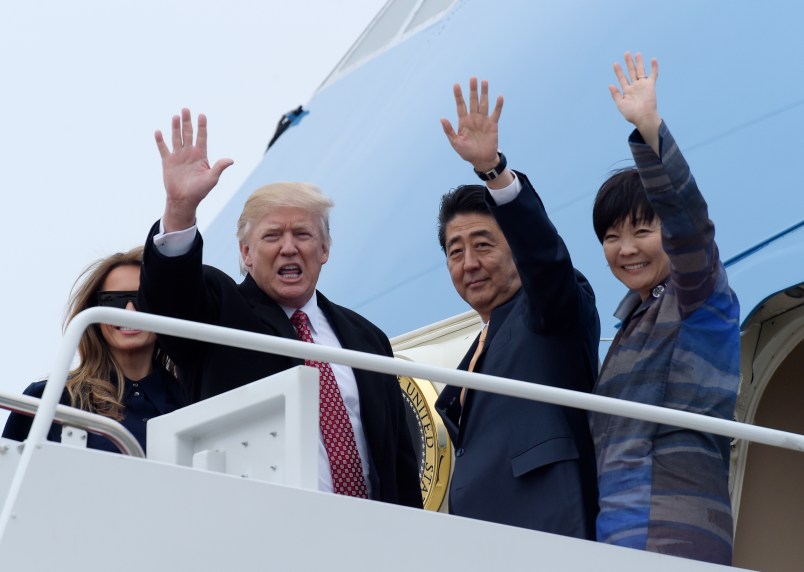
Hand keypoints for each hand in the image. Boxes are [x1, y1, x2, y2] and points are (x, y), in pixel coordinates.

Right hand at [155, 108, 232, 231]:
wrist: (184, 200)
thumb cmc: (200, 191)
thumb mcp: (212, 179)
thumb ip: (219, 167)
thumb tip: (231, 160)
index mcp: (201, 156)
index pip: (202, 137)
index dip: (202, 126)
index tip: (202, 115)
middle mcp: (189, 153)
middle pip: (188, 134)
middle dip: (187, 122)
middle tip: (186, 109)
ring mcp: (178, 156)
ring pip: (176, 138)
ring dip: (175, 127)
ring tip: (176, 116)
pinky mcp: (167, 162)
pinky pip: (163, 149)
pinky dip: (160, 141)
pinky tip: (158, 131)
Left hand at [441, 77, 503, 172]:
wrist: (481, 160)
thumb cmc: (467, 152)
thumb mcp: (456, 143)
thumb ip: (449, 131)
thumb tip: (442, 118)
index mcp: (463, 121)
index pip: (460, 105)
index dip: (458, 95)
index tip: (456, 85)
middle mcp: (473, 118)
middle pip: (473, 101)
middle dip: (473, 90)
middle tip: (473, 78)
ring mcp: (483, 120)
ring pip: (484, 103)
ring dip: (484, 93)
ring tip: (484, 81)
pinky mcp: (493, 125)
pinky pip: (496, 113)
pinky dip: (498, 105)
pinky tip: (499, 97)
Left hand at [609, 52, 661, 152]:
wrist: (643, 117)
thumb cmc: (631, 113)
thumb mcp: (620, 104)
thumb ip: (615, 95)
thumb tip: (610, 85)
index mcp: (627, 91)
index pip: (622, 78)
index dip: (618, 71)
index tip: (615, 63)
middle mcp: (635, 86)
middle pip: (631, 71)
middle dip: (628, 62)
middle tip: (626, 53)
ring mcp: (643, 85)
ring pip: (641, 71)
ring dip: (639, 62)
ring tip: (637, 54)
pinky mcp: (650, 86)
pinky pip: (653, 75)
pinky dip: (654, 67)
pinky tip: (653, 59)